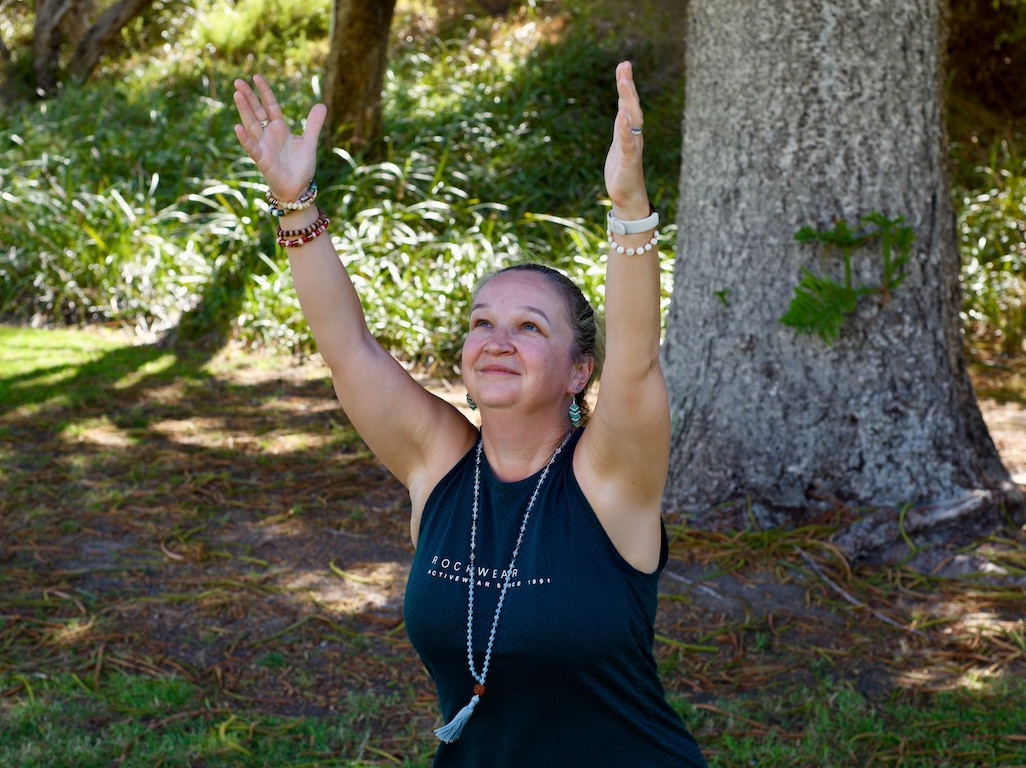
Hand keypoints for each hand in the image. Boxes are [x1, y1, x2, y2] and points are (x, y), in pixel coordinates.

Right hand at [232, 75, 325, 201]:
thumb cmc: (301, 166)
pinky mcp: (262, 160)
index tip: (256, 77)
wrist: (298, 188)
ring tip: (237, 95)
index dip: (264, 92)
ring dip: (244, 111)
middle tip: (237, 82)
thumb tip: (322, 105)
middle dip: (248, 98)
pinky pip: (252, 148)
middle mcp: (269, 135)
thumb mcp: (309, 142)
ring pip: (252, 126)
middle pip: (256, 113)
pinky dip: (245, 139)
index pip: (270, 106)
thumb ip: (313, 125)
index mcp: (280, 129)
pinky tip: (238, 127)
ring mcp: (264, 147)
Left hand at [603, 61, 650, 219]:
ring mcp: (632, 147)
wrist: (629, 198)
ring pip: (632, 120)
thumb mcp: (619, 145)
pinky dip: (625, 127)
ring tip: (623, 82)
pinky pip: (628, 141)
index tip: (624, 64)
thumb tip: (623, 109)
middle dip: (628, 85)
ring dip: (628, 100)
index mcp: (629, 132)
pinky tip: (622, 114)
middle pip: (632, 106)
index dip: (626, 84)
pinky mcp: (628, 161)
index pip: (628, 103)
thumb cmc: (623, 173)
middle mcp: (634, 136)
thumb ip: (621, 127)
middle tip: (624, 65)